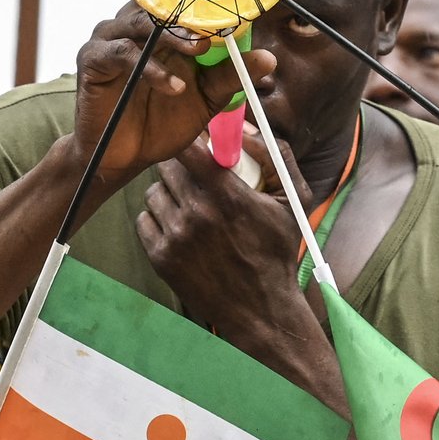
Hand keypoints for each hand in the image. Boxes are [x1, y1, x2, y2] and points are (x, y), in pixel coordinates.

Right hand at [72, 5, 272, 185]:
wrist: (122, 157)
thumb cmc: (160, 123)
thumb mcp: (205, 100)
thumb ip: (230, 76)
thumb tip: (269, 59)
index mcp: (161, 29)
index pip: (184, 2)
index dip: (210, 2)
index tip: (237, 6)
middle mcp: (133, 25)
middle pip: (162, 4)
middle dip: (192, 14)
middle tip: (218, 28)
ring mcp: (110, 38)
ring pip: (142, 22)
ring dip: (173, 36)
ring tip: (198, 52)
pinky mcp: (92, 58)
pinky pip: (122, 53)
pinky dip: (151, 68)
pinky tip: (173, 87)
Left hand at [138, 128, 309, 323]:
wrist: (261, 310)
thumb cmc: (278, 253)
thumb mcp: (294, 200)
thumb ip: (276, 156)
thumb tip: (245, 129)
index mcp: (227, 195)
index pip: (188, 148)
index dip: (190, 143)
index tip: (198, 147)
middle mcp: (196, 213)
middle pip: (167, 168)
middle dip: (180, 168)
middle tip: (193, 178)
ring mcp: (175, 237)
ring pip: (153, 193)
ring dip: (167, 194)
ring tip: (186, 206)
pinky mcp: (160, 257)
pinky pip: (144, 220)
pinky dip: (157, 219)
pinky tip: (177, 227)